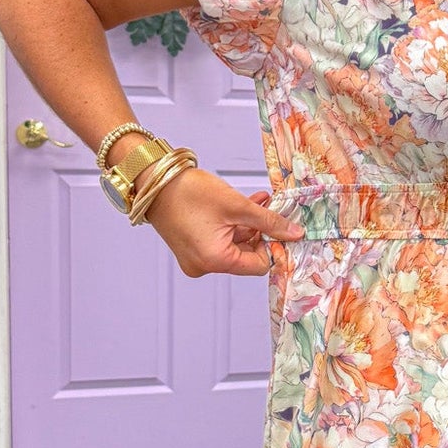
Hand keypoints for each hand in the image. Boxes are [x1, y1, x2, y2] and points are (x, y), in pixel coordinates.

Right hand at [137, 165, 302, 276]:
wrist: (153, 181)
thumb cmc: (188, 192)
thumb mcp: (236, 205)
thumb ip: (268, 221)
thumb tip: (293, 233)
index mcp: (214, 261)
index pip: (258, 265)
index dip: (273, 245)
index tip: (282, 227)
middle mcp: (203, 266)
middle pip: (246, 255)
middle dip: (261, 232)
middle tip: (272, 209)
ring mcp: (195, 258)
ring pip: (234, 245)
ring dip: (249, 225)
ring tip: (259, 201)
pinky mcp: (190, 247)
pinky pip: (219, 240)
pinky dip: (232, 226)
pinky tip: (244, 206)